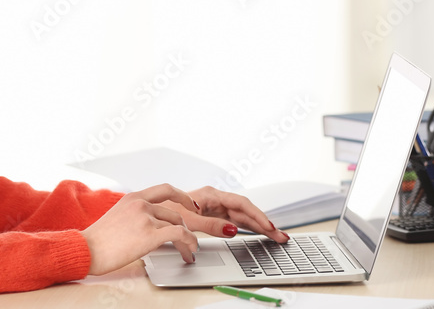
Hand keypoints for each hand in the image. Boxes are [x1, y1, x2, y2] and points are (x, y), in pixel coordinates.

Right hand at [81, 183, 200, 275]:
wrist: (87, 250)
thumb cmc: (98, 239)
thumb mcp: (117, 215)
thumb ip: (135, 213)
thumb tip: (149, 222)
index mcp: (133, 197)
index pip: (165, 189)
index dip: (182, 196)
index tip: (191, 204)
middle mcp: (141, 204)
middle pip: (175, 211)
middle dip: (186, 224)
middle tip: (190, 235)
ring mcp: (146, 218)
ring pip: (178, 223)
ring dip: (188, 238)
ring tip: (189, 249)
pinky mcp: (150, 234)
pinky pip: (179, 234)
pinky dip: (189, 241)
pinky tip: (190, 249)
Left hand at [163, 186, 289, 242]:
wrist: (152, 212)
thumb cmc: (166, 212)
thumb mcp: (189, 220)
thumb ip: (211, 225)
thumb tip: (233, 229)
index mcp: (211, 195)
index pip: (241, 204)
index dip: (257, 216)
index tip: (270, 227)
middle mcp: (216, 199)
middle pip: (246, 210)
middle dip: (264, 222)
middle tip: (281, 236)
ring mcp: (215, 207)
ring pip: (242, 216)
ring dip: (258, 226)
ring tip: (275, 236)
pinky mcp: (213, 215)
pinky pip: (235, 220)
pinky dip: (247, 227)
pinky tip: (257, 232)